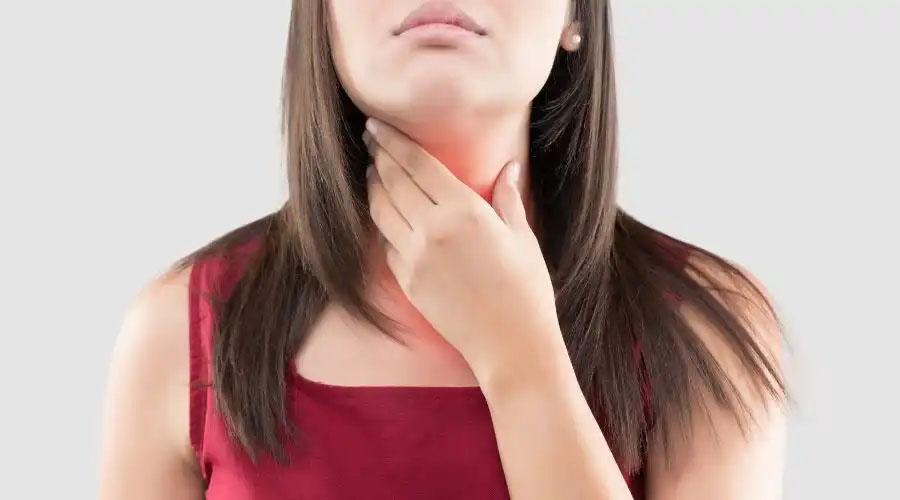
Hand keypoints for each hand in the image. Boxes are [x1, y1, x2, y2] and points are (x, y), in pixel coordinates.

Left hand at [363, 117, 568, 389]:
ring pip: (381, 211)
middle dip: (378, 156)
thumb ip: (507, 197)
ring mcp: (415, 258)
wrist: (511, 346)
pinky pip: (387, 243)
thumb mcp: (522, 237)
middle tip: (369, 139)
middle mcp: (432, 230)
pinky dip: (383, 223)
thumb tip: (508, 167)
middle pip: (392, 182)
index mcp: (464, 212)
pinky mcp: (407, 282)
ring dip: (373, 187)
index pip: (416, 165)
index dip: (392, 141)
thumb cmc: (526, 290)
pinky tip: (386, 213)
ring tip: (373, 172)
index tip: (376, 124)